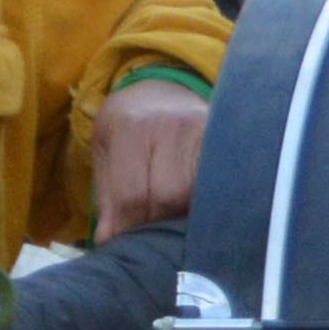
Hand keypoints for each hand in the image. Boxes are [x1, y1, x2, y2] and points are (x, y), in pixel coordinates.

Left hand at [94, 78, 208, 236]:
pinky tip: (190, 208)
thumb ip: (107, 195)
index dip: (128, 226)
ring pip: (195, 193)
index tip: (123, 240)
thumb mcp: (104, 150)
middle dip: (155, 222)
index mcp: (131, 127)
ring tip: (167, 220)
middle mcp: (171, 125)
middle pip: (168, 195)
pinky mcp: (224, 138)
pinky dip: (202, 201)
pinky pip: (215, 181)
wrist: (160, 88)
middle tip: (147, 231)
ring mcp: (204, 129)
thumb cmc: (126, 124)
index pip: (132, 193)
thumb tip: (109, 241)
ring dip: (180, 215)